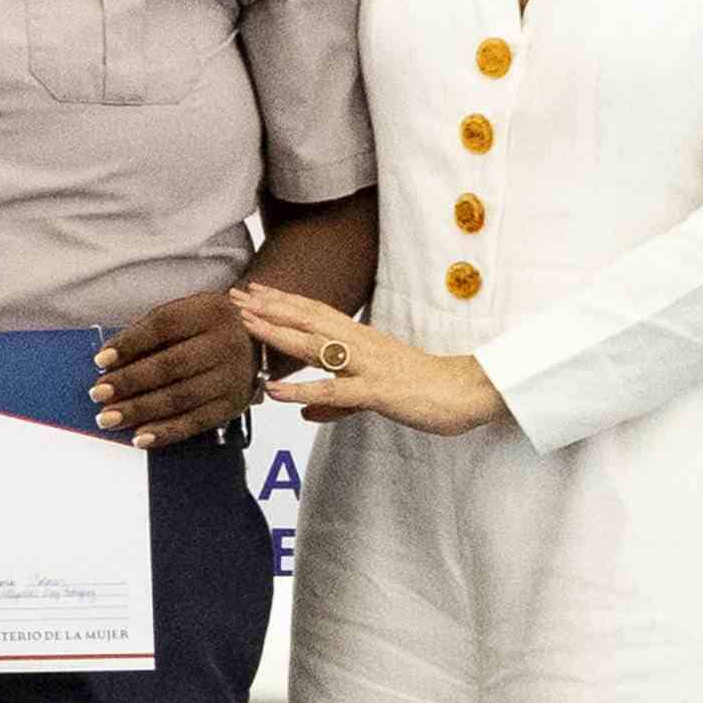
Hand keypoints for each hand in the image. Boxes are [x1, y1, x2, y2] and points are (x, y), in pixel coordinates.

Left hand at [91, 290, 258, 448]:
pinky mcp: (234, 404)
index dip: (130, 343)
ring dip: (140, 411)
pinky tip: (140, 437)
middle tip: (98, 393)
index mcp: (210, 311)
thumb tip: (107, 360)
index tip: (100, 360)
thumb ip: (147, 331)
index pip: (163, 326)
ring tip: (108, 418)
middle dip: (129, 382)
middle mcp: (226, 342)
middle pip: (171, 365)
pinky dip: (166, 431)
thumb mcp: (185, 313)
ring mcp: (233, 376)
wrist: (259, 341)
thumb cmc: (206, 328)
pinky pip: (196, 422)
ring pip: (181, 397)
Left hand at [231, 287, 507, 437]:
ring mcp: (368, 365)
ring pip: (317, 346)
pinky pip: (335, 392)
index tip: (252, 289)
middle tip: (235, 295)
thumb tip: (307, 413)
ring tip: (246, 325)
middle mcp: (361, 343)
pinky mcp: (378, 391)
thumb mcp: (373, 392)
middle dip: (269, 307)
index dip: (283, 300)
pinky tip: (275, 391)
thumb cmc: (424, 388)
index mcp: (361, 338)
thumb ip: (338, 402)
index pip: (315, 312)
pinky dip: (302, 390)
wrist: (468, 392)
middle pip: (308, 319)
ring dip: (279, 334)